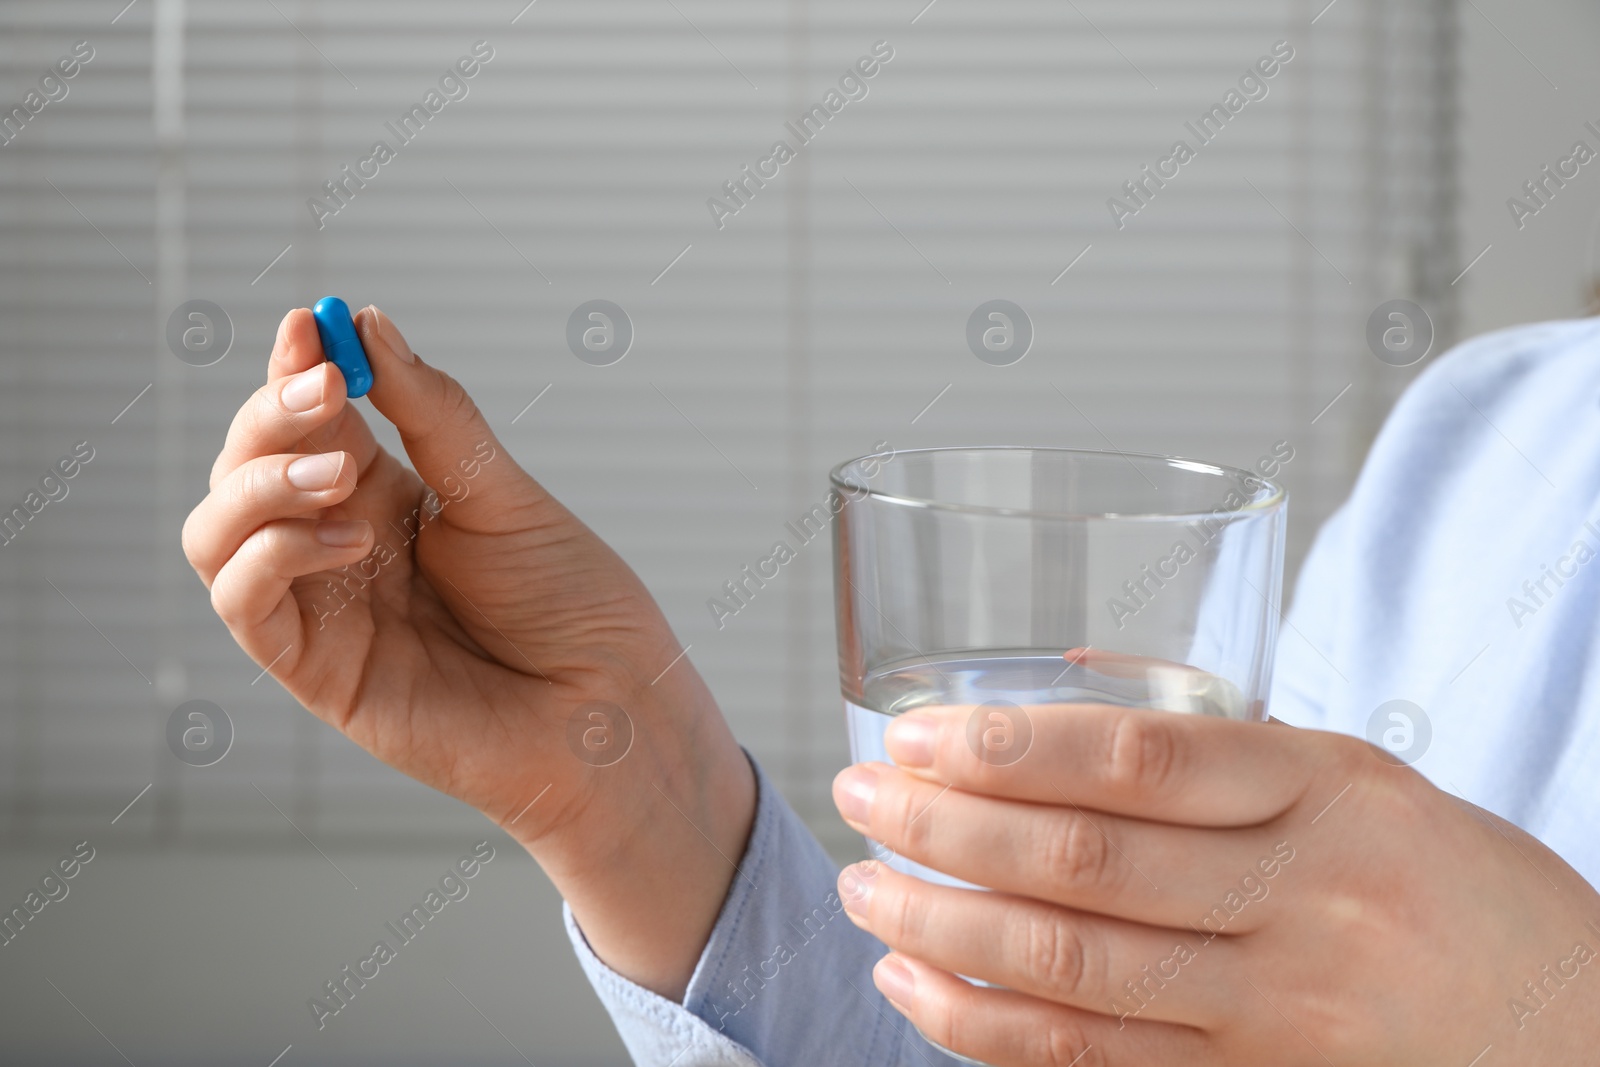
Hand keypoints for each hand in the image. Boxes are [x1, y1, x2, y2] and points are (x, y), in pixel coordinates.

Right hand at [181, 306, 752, 995]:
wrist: (610, 709)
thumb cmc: (573, 606)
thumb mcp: (504, 494)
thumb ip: (433, 418)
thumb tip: (369, 324)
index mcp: (388, 495)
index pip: (308, 420)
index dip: (294, 368)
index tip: (307, 321)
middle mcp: (341, 544)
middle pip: (248, 465)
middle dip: (274, 415)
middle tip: (327, 388)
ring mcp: (323, 608)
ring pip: (218, 531)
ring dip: (258, 482)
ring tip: (341, 473)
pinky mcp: (315, 671)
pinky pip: (244, 601)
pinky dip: (272, 553)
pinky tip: (350, 538)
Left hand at [832, 682, 1599, 1063]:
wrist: (1577, 1031)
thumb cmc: (1448, 886)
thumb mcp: (1365, 782)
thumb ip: (1229, 749)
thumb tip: (1070, 686)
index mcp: (1327, 789)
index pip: (1142, 758)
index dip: (1011, 747)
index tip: (916, 735)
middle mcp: (1302, 897)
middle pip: (1087, 863)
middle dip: (949, 829)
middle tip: (860, 797)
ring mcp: (1281, 1007)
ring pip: (1077, 972)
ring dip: (945, 929)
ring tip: (863, 887)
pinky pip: (1096, 1062)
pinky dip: (987, 1029)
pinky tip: (916, 984)